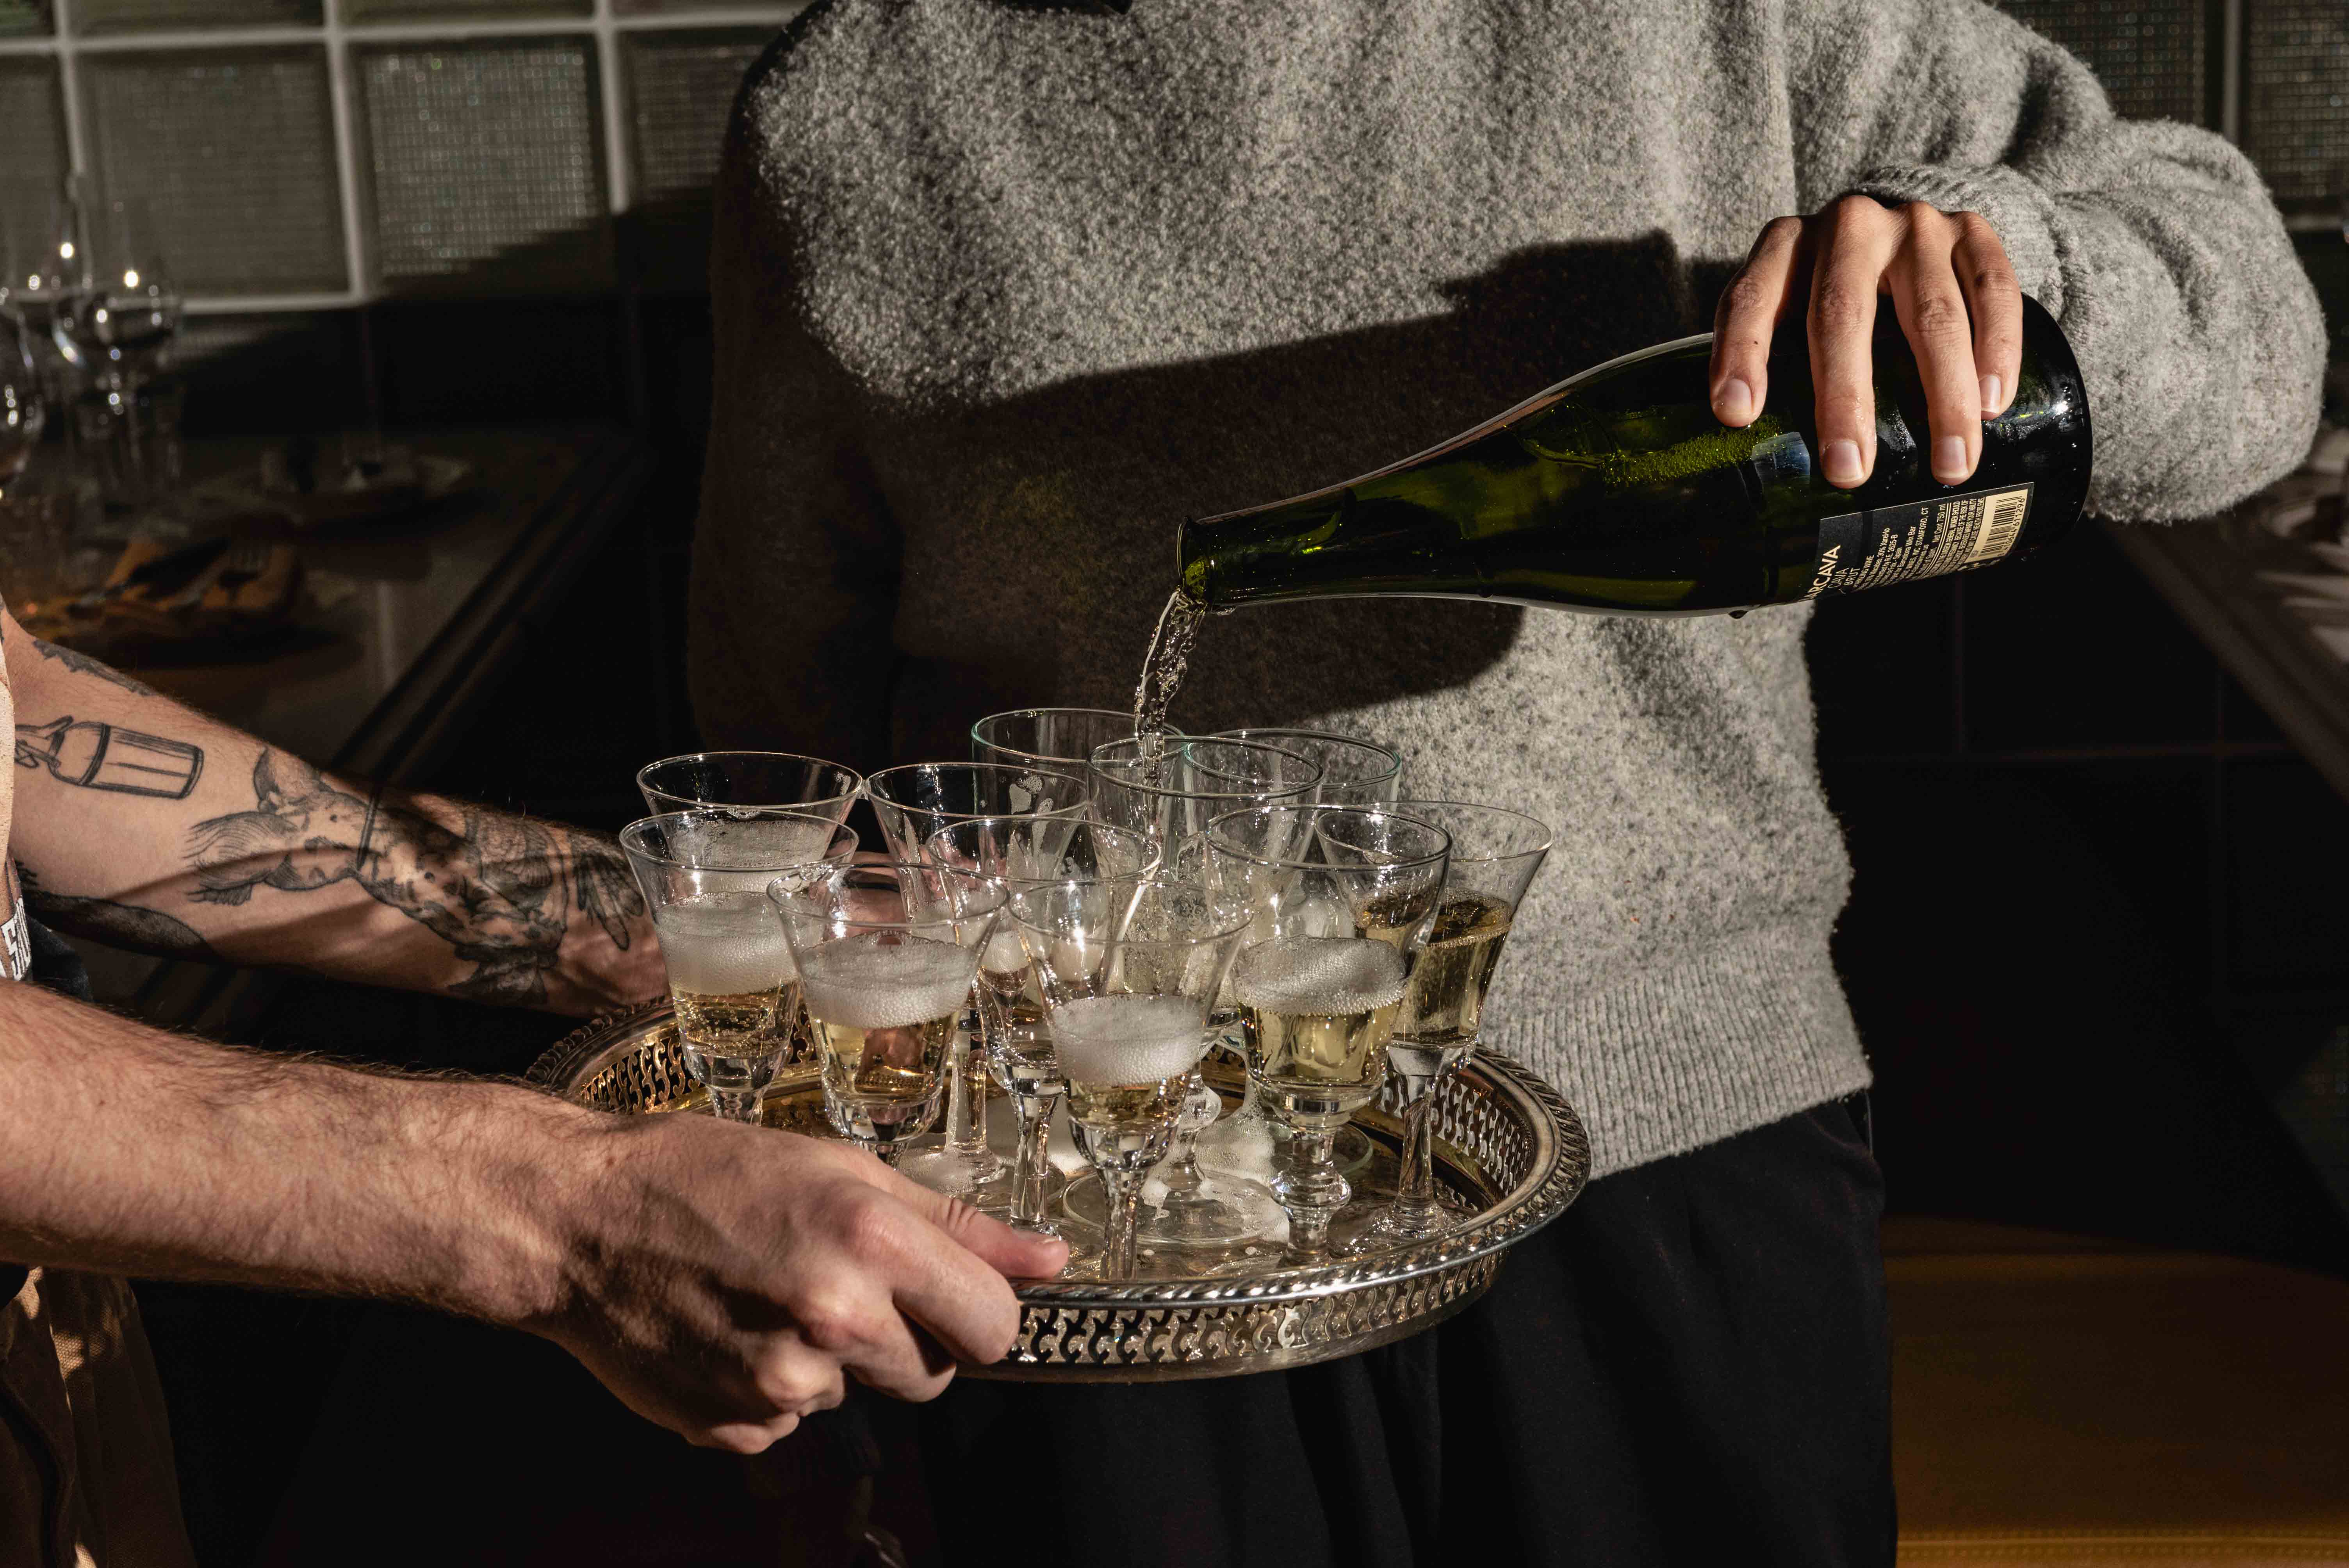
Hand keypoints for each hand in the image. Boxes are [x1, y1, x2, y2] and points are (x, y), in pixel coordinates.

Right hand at [534, 1116, 1066, 1451]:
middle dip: (908, 1337)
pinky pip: (793, 1422)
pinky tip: (732, 1328)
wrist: (579, 1220)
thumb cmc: (707, 1174)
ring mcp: (780, 1386)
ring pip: (858, 1395)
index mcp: (869, 1244)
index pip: (996, 1326)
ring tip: (770, 1293)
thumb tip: (1052, 1259)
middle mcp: (832, 1320)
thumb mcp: (844, 1167)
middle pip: (936, 1374)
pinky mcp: (734, 1428)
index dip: (982, 1312)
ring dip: (833, 1358)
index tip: (951, 1294)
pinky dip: (774, 1385)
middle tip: (842, 1281)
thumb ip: (957, 1224)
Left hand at [1708, 195, 2022, 489]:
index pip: (1752, 298)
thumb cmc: (1826, 289)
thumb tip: (1752, 458)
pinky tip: (1992, 404)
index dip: (1740, 353)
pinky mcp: (1972, 232)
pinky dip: (1997, 350)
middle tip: (1849, 472)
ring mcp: (1916, 225)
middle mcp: (1850, 226)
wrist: (1897, 225)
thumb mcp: (1784, 305)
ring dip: (1943, 396)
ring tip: (1949, 465)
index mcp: (1786, 245)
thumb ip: (1764, 357)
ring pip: (1932, 312)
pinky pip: (1993, 290)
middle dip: (1845, 398)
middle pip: (1842, 310)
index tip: (1736, 415)